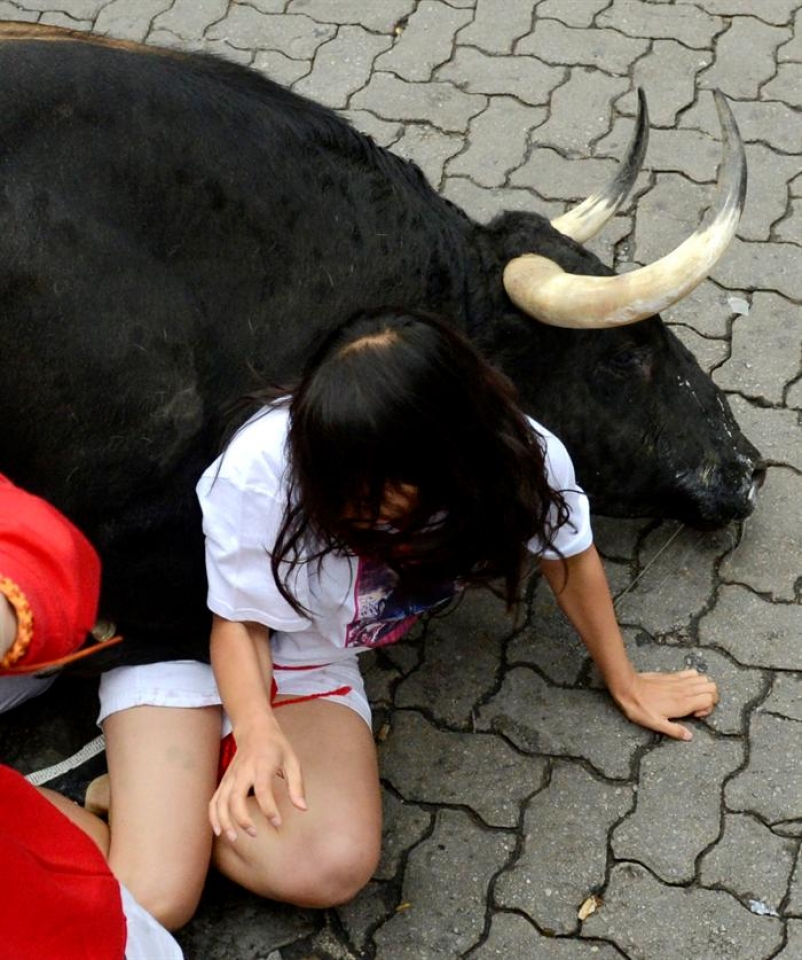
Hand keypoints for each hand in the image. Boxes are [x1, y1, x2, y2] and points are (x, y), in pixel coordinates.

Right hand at [210, 714, 306, 841]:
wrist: (254, 729)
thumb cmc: (276, 747)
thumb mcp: (292, 761)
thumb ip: (297, 785)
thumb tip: (303, 808)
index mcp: (262, 765)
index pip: (263, 790)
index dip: (269, 809)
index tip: (277, 823)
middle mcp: (243, 771)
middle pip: (235, 798)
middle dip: (242, 819)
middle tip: (255, 833)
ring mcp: (230, 776)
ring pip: (221, 801)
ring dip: (225, 821)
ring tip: (235, 838)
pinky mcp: (225, 780)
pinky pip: (214, 800)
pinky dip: (214, 816)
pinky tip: (219, 831)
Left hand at [611, 669, 718, 740]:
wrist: (627, 687)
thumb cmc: (640, 707)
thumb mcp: (656, 724)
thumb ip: (674, 730)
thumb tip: (689, 736)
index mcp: (682, 703)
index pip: (710, 699)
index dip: (708, 708)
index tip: (695, 714)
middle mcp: (684, 689)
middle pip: (711, 686)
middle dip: (710, 697)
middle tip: (698, 706)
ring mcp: (678, 680)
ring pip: (704, 678)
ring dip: (703, 687)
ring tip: (693, 698)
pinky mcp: (671, 675)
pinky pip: (691, 672)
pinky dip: (694, 678)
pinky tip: (685, 687)